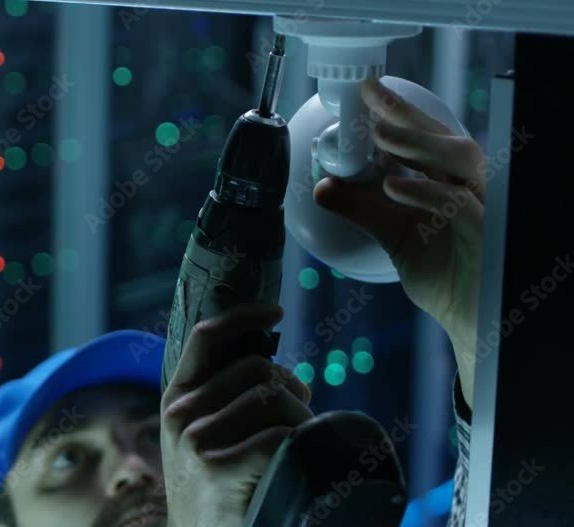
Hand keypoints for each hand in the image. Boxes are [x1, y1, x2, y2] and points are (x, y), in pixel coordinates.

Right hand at [160, 304, 312, 525]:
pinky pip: (281, 437)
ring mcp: (197, 442)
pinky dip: (298, 449)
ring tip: (300, 446)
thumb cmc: (217, 491)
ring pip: (275, 400)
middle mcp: (180, 414)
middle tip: (301, 414)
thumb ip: (226, 400)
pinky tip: (293, 468)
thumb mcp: (205, 438)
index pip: (206, 337)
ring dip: (302, 421)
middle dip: (291, 387)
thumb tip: (280, 374)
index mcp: (176, 400)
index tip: (275, 310)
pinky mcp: (220, 469)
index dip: (243, 316)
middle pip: (257, 369)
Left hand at [313, 77, 485, 409]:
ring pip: (460, 159)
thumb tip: (323, 186)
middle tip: (371, 101)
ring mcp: (483, 207)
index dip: (401, 112)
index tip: (367, 91)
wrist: (470, 320)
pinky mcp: (486, 234)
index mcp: (450, 182)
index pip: (428, 138)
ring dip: (417, 145)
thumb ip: (361, 209)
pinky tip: (394, 186)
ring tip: (380, 135)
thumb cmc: (444, 274)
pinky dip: (425, 192)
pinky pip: (459, 205)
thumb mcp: (393, 235)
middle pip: (446, 139)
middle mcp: (471, 187)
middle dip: (408, 116)